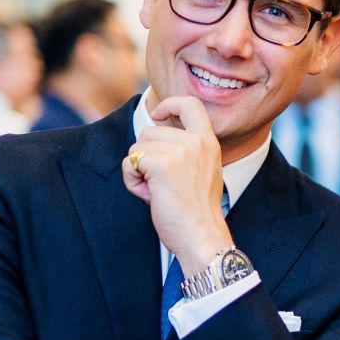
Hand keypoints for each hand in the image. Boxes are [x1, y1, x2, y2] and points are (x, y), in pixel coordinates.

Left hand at [123, 95, 233, 272]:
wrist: (201, 235)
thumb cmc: (197, 212)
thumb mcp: (202, 171)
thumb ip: (186, 151)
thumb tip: (154, 136)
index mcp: (208, 142)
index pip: (191, 104)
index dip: (169, 104)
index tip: (158, 115)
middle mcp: (196, 142)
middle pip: (150, 131)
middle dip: (146, 156)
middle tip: (160, 183)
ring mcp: (180, 151)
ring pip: (137, 147)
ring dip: (138, 170)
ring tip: (157, 191)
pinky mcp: (161, 165)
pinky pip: (130, 163)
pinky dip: (132, 181)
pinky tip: (149, 195)